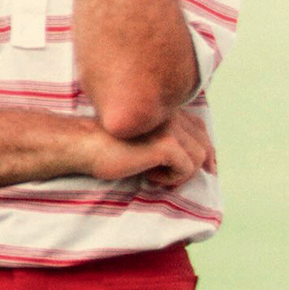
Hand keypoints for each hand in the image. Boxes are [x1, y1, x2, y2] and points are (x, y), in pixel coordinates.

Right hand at [87, 112, 213, 187]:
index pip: (198, 128)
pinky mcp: (165, 144)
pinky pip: (186, 168)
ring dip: (179, 174)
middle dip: (196, 166)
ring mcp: (169, 128)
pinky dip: (172, 178)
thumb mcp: (139, 140)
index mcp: (165, 111)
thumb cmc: (105, 146)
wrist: (81, 144)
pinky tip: (148, 175)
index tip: (207, 168)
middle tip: (172, 179)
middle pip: (204, 145)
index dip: (206, 150)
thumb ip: (163, 140)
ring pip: (198, 158)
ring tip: (153, 174)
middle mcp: (170, 115)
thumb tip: (195, 160)